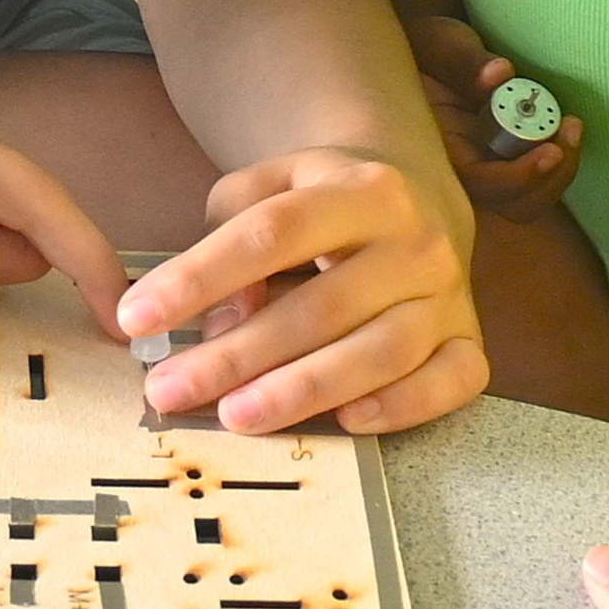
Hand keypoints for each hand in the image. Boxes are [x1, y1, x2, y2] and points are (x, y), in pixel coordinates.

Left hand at [113, 146, 484, 433]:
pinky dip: (403, 407)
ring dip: (302, 390)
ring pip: (380, 352)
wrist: (417, 195)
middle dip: (237, 354)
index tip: (137, 317)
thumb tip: (222, 320)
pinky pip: (451, 383)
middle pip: (320, 305)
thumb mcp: (269, 186)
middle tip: (170, 390)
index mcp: (360, 188)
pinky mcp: (471, 340)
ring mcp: (451, 294)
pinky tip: (346, 423)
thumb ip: (232, 233)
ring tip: (234, 417)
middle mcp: (416, 239)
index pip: (271, 232)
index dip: (200, 276)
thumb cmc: (321, 200)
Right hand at [410, 15, 581, 220]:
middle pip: (511, 203)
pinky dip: (557, 160)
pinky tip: (566, 126)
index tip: (551, 151)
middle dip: (549, 177)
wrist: (426, 51)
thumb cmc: (425, 48)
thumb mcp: (439, 45)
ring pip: (528, 199)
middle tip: (569, 131)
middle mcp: (461, 170)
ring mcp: (485, 169)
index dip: (516, 177)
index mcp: (435, 150)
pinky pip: (536, 179)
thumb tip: (500, 73)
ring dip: (559, 171)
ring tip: (572, 126)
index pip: (478, 183)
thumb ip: (464, 62)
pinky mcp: (504, 162)